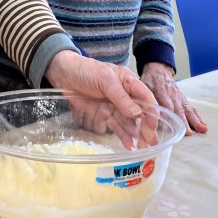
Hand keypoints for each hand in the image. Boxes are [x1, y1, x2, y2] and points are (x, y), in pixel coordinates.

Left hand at [44, 51, 158, 146]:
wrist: (63, 74)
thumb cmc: (86, 70)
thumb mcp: (105, 80)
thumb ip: (121, 96)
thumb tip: (137, 113)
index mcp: (128, 81)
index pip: (145, 97)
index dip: (152, 111)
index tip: (154, 126)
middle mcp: (124, 94)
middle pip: (139, 112)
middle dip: (146, 126)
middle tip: (151, 142)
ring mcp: (114, 105)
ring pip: (129, 121)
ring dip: (136, 134)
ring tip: (142, 148)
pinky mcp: (103, 113)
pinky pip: (116, 125)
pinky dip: (123, 135)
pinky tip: (129, 145)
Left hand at [140, 62, 207, 134]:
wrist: (158, 71)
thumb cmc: (148, 81)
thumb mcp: (142, 85)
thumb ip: (142, 97)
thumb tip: (138, 111)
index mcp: (160, 90)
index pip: (164, 103)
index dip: (167, 113)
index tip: (168, 125)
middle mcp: (172, 94)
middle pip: (178, 108)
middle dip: (183, 120)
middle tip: (187, 132)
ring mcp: (179, 97)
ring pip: (187, 109)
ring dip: (194, 120)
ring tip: (201, 130)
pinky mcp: (183, 99)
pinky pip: (192, 108)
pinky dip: (198, 117)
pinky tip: (203, 126)